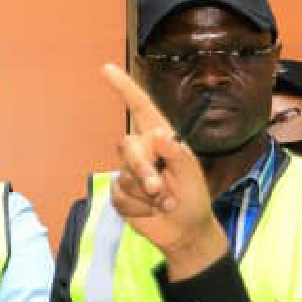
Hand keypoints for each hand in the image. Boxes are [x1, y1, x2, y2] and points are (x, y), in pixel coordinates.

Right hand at [101, 64, 228, 278]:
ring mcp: (129, 173)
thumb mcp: (192, 174)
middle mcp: (143, 152)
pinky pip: (120, 196)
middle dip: (142, 170)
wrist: (184, 232)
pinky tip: (151, 212)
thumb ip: (177, 155)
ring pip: (124, 176)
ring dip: (146, 196)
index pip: (140, 108)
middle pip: (127, 147)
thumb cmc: (194, 199)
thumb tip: (157, 136)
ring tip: (165, 203)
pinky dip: (138, 208)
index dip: (124, 88)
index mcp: (161, 139)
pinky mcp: (120, 195)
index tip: (107, 69)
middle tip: (160, 189)